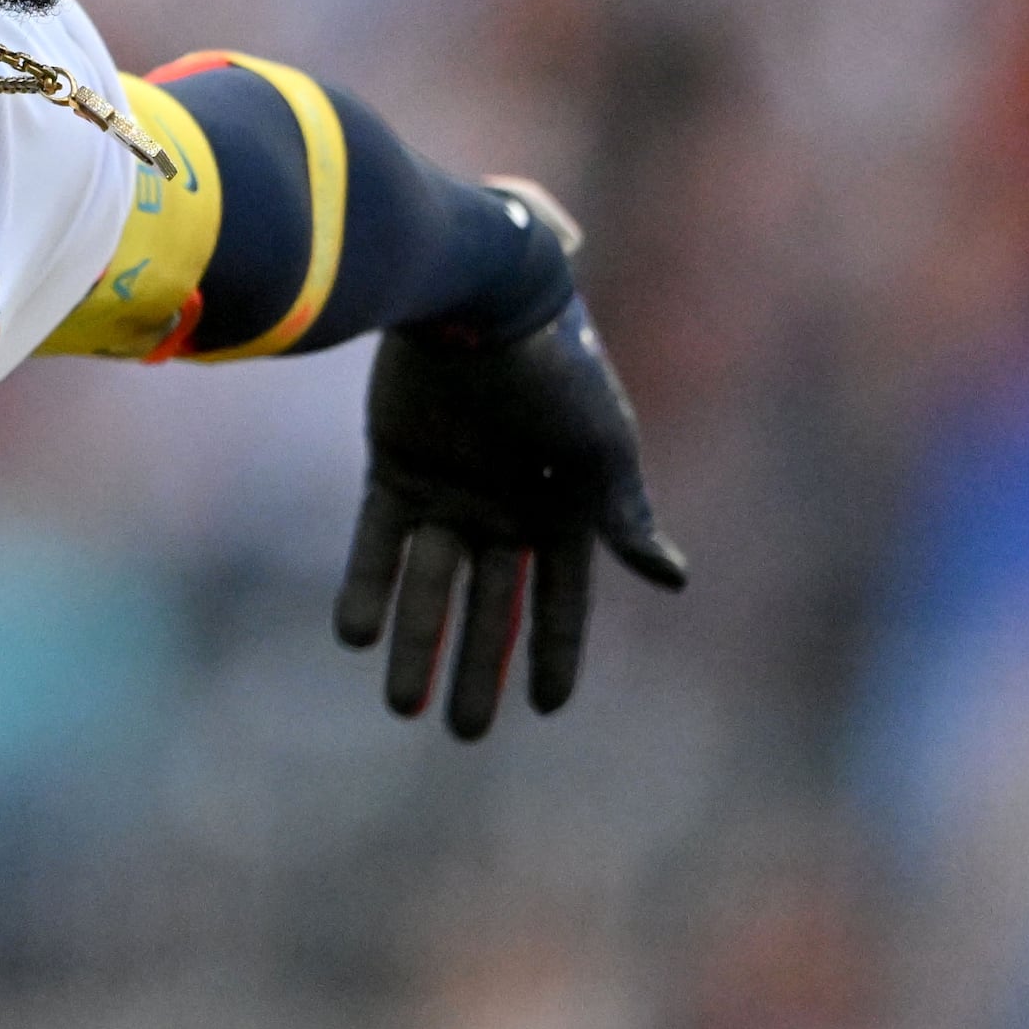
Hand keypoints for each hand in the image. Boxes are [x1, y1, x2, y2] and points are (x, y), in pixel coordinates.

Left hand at [333, 294, 687, 737]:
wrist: (477, 293)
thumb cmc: (555, 368)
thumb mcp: (600, 446)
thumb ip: (623, 515)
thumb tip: (671, 579)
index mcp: (563, 508)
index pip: (561, 597)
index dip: (555, 651)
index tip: (547, 708)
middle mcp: (505, 507)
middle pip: (492, 604)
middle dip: (481, 668)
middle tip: (463, 734)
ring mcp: (449, 488)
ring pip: (431, 584)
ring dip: (417, 642)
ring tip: (400, 705)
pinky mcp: (396, 465)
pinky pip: (379, 540)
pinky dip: (368, 586)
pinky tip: (357, 635)